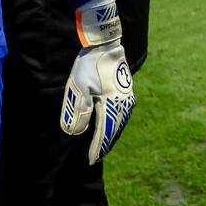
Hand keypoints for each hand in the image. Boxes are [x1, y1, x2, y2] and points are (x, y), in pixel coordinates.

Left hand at [60, 0, 134, 163]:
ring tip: (101, 146)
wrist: (105, 44)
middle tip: (95, 157)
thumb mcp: (79, 88)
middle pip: (114, 132)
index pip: (104, 134)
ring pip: (118, 124)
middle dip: (104, 145)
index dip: (96, 149)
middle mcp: (123, 105)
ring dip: (110, 136)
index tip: (90, 161)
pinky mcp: (126, 93)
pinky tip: (109, 127)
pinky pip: (121, 115)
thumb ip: (79, 112)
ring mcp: (127, 99)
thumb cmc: (89, 65)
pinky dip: (114, 125)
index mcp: (111, 106)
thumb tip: (78, 133)